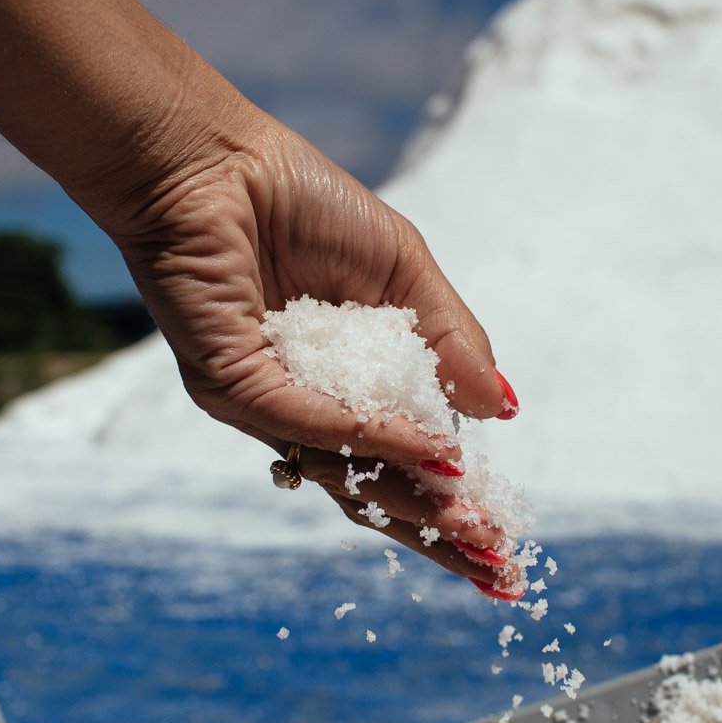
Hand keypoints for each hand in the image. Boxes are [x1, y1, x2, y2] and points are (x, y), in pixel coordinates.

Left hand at [92, 105, 521, 591]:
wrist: (215, 159)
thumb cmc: (302, 203)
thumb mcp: (404, 271)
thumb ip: (452, 341)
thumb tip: (505, 410)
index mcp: (340, 386)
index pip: (401, 461)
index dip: (454, 502)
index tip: (505, 540)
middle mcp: (298, 408)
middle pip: (374, 489)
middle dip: (441, 532)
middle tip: (500, 563)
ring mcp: (261, 403)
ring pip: (343, 470)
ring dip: (414, 498)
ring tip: (475, 525)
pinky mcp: (229, 381)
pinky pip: (308, 422)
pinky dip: (372, 437)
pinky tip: (428, 451)